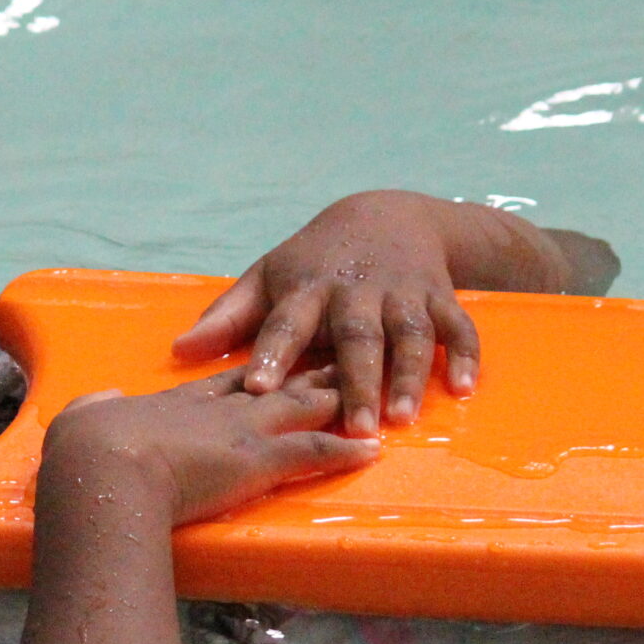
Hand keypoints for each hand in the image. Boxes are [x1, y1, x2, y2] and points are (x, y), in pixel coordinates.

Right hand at [44, 367, 374, 527]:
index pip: (228, 381)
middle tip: (344, 359)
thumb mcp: (83, 418)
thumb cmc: (85, 450)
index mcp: (177, 402)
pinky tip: (373, 449)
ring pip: (304, 407)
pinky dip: (346, 450)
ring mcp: (242, 431)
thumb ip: (97, 407)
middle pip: (276, 385)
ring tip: (372, 395)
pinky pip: (315, 451)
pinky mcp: (259, 460)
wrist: (101, 469)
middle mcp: (217, 409)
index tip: (279, 359)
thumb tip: (99, 401)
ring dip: (339, 400)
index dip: (258, 371)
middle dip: (312, 372)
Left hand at [173, 191, 491, 437]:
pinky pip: (459, 327)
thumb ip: (228, 317)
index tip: (257, 388)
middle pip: (356, 337)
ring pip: (410, 335)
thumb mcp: (268, 278)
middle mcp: (356, 290)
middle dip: (355, 381)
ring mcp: (402, 293)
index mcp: (308, 287)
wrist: (388, 215)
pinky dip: (465, 355)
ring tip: (401, 418)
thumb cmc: (314, 261)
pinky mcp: (440, 297)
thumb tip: (179, 350)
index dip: (271, 354)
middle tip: (352, 428)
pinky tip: (463, 388)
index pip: (285, 322)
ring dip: (408, 376)